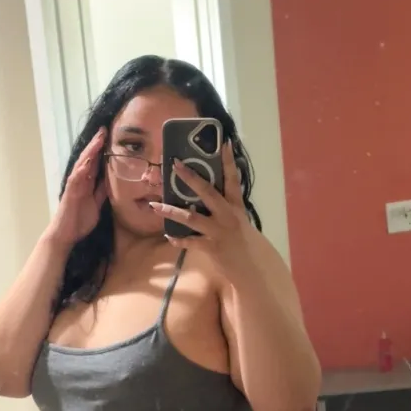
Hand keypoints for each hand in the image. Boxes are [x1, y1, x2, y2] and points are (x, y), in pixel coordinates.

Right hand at [47, 128, 107, 247]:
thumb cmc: (79, 220)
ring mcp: (74, 186)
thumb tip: (111, 181)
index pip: (95, 163)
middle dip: (96, 145)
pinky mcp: (70, 193)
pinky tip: (87, 161)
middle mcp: (80, 181)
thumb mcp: (97, 204)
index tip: (110, 138)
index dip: (102, 151)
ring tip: (98, 139)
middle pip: (88, 159)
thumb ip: (102, 192)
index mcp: (87, 183)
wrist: (66, 234)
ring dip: (90, 152)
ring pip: (82, 165)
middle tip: (104, 130)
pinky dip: (81, 169)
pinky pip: (75, 179)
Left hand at [148, 142, 253, 278]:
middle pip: (207, 191)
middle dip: (190, 177)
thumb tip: (209, 200)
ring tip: (155, 206)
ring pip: (191, 217)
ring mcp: (218, 230)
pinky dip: (179, 239)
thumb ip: (226, 210)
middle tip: (175, 164)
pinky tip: (169, 236)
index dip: (229, 161)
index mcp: (235, 206)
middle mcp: (227, 215)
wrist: (254, 267)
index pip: (232, 179)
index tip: (225, 143)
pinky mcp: (212, 247)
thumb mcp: (240, 222)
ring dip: (171, 212)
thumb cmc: (246, 243)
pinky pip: (190, 241)